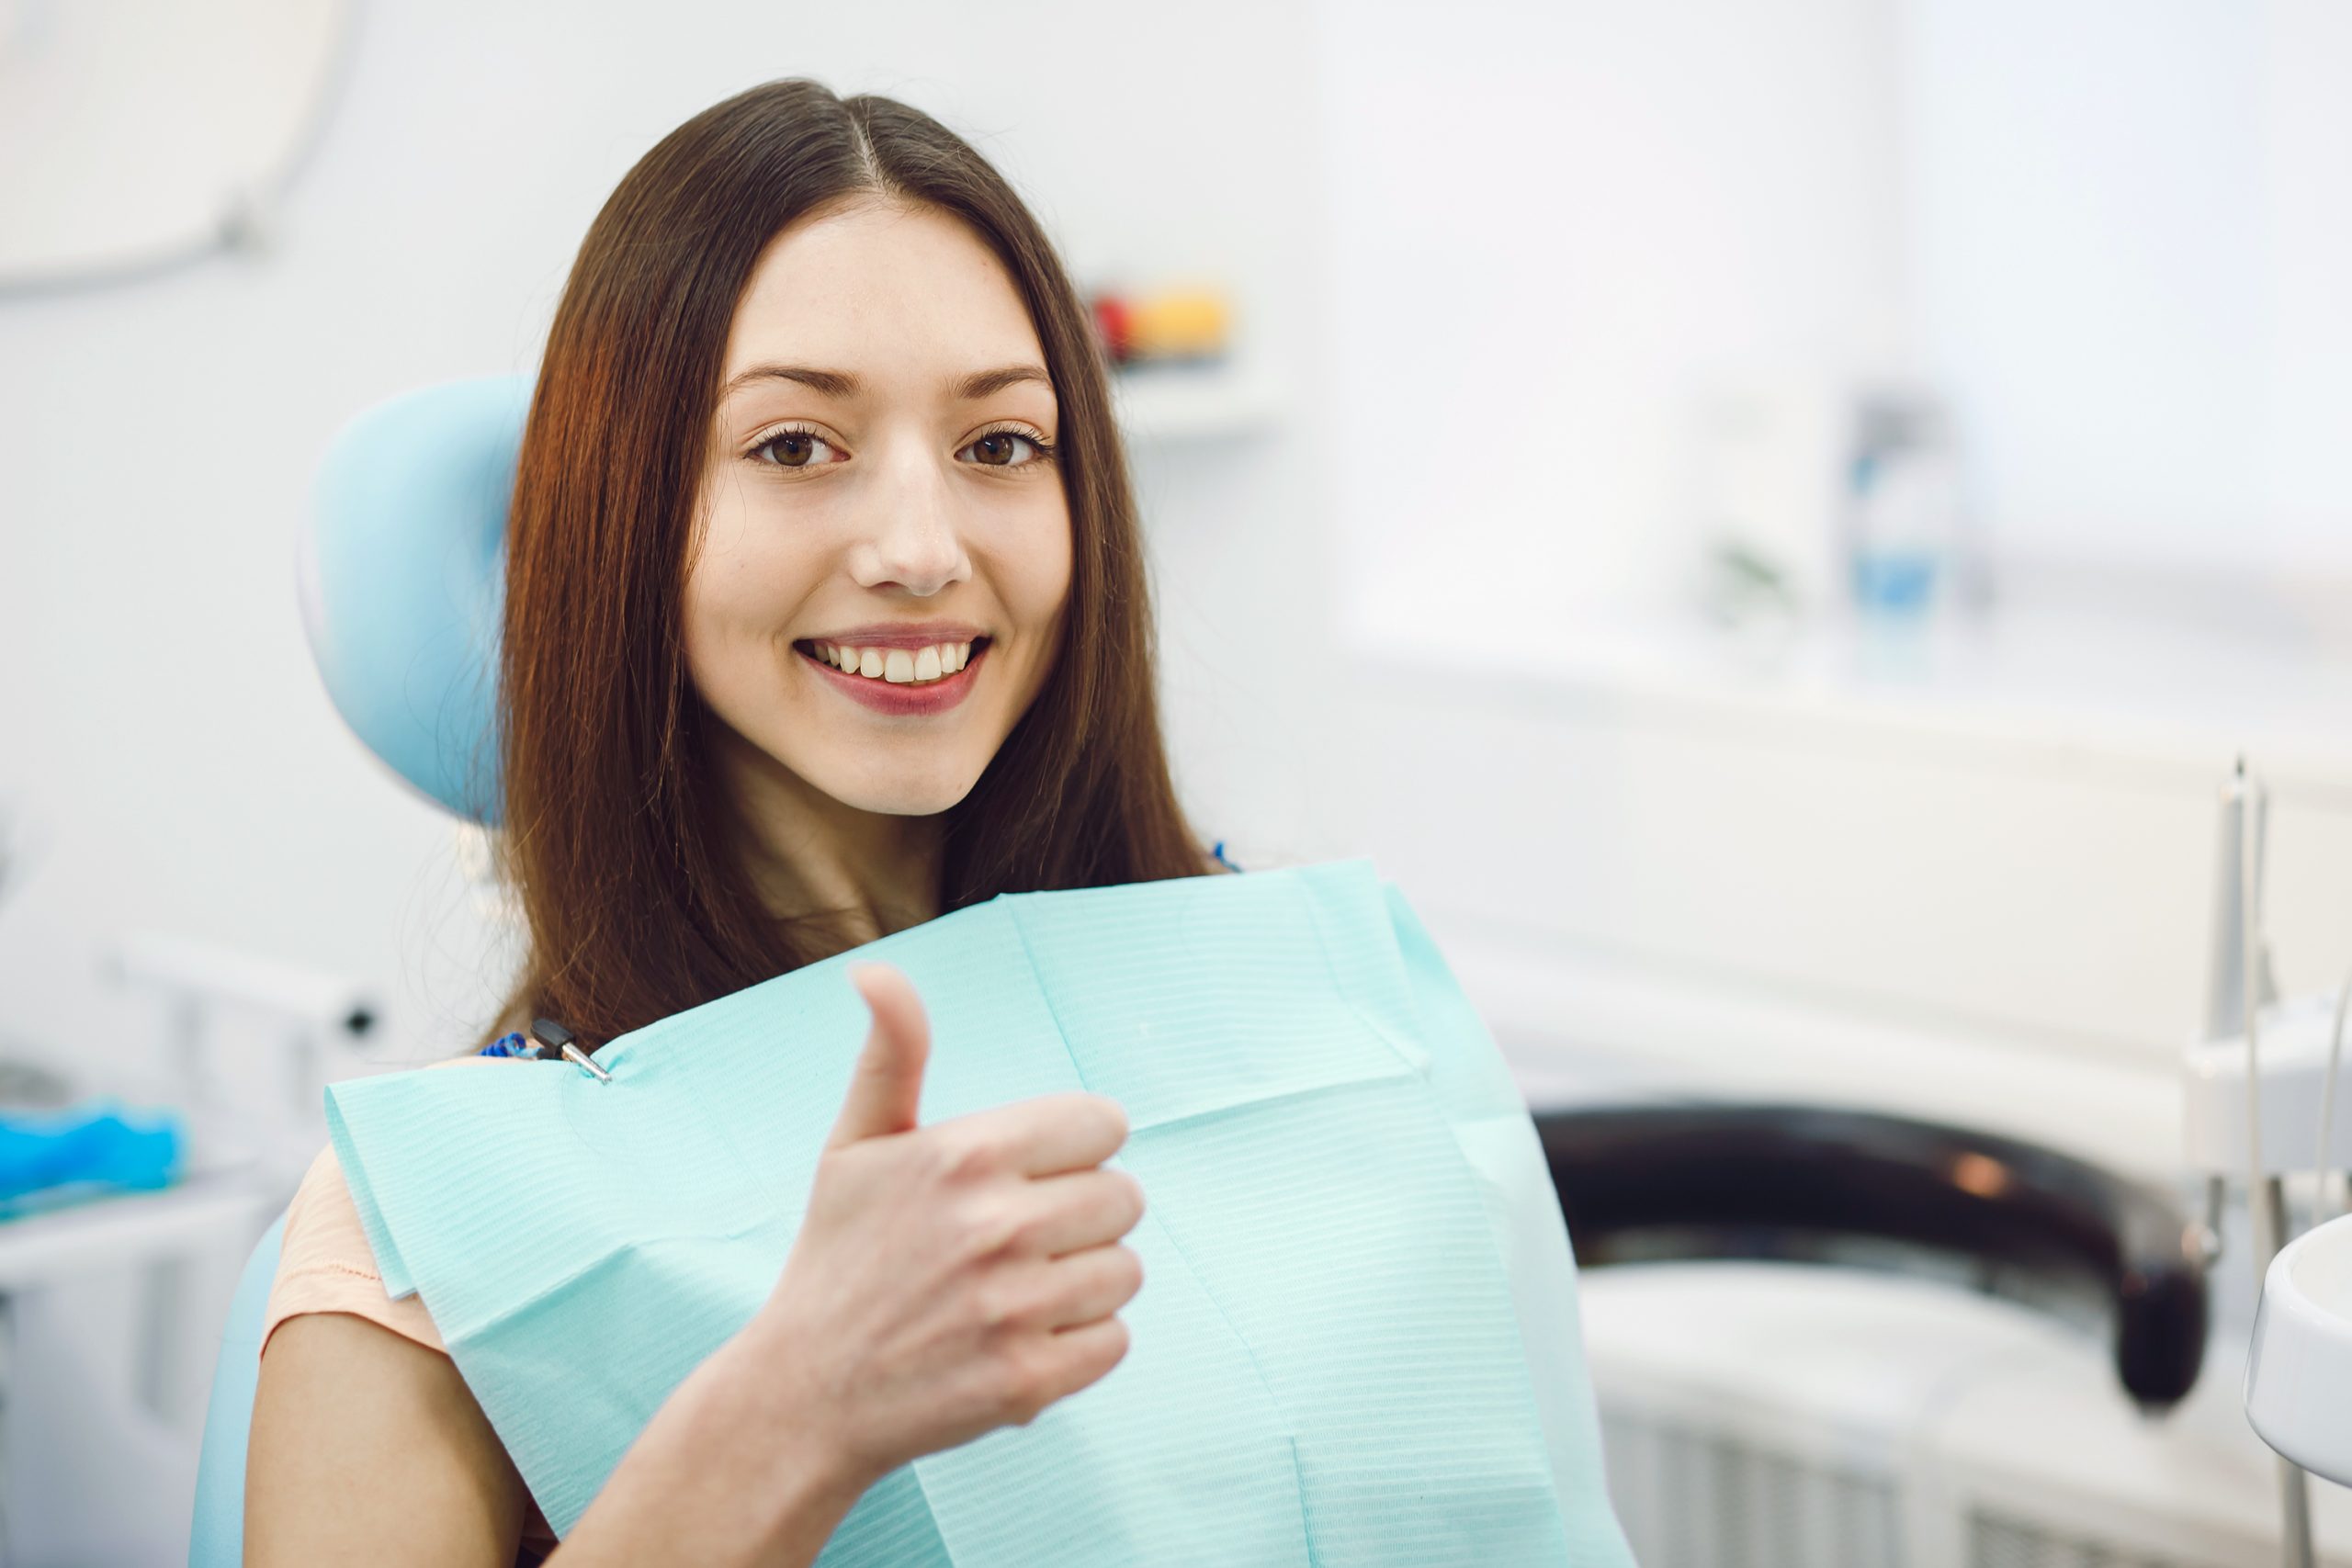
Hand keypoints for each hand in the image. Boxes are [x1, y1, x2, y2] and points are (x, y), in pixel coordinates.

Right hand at [740, 962, 1145, 1486]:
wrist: (804, 1396)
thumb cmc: (838, 1259)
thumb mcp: (854, 1146)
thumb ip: (890, 1053)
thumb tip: (872, 969)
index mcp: (964, 1154)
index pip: (1105, 1124)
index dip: (1075, 1148)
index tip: (1032, 1175)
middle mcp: (994, 1225)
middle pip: (1125, 1197)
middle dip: (1081, 1217)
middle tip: (1017, 1242)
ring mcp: (1013, 1307)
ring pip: (1125, 1271)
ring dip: (1083, 1284)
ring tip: (1014, 1293)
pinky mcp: (1027, 1380)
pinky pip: (1115, 1341)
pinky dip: (1077, 1347)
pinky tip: (1018, 1341)